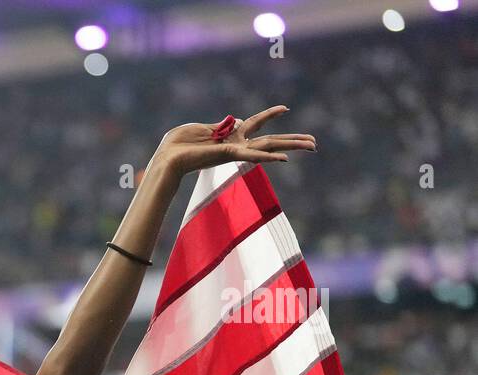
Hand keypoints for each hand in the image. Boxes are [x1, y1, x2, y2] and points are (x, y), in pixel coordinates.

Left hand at [151, 106, 315, 178]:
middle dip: (292, 140)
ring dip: (291, 146)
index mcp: (229, 135)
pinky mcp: (229, 155)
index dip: (269, 115)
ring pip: (269, 146)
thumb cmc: (177, 145)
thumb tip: (235, 122)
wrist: (166, 159)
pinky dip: (268, 157)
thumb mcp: (200, 128)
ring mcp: (235, 151)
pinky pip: (252, 155)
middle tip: (314, 142)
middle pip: (270, 140)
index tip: (285, 108)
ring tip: (313, 146)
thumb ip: (220, 126)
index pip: (255, 123)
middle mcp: (236, 145)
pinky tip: (284, 158)